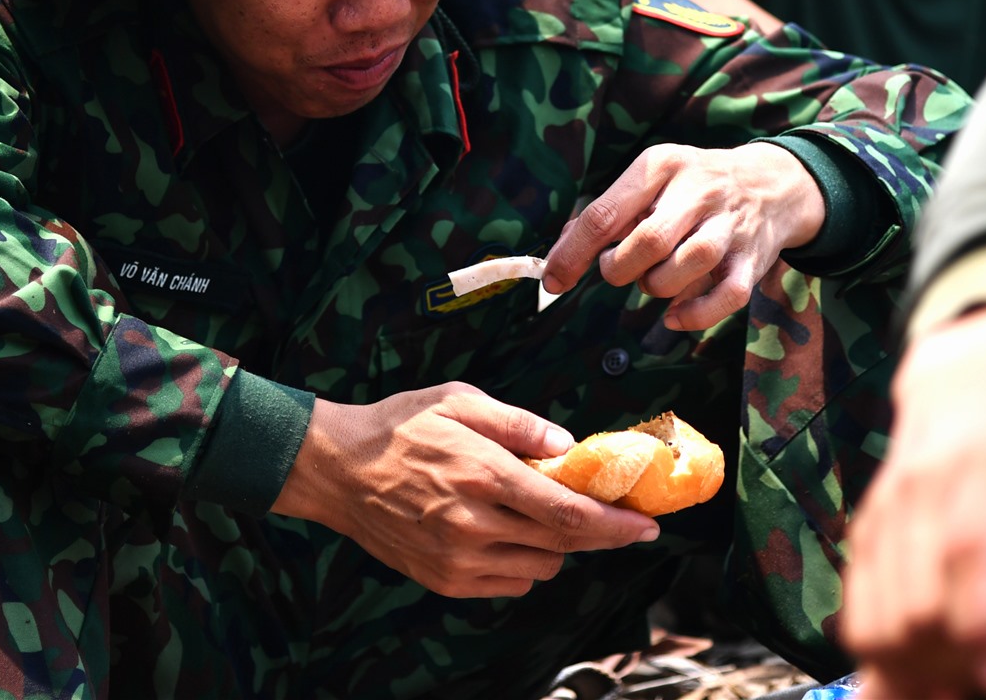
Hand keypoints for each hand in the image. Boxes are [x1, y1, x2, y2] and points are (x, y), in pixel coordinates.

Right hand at [270, 383, 660, 598]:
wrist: (337, 470)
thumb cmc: (401, 426)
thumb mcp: (459, 402)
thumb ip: (518, 423)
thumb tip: (567, 445)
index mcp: (482, 473)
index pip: (565, 511)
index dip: (614, 523)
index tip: (648, 525)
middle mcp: (472, 523)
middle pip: (561, 544)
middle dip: (602, 536)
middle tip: (625, 523)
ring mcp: (456, 558)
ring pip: (539, 568)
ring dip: (558, 547)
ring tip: (545, 515)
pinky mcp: (444, 580)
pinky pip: (507, 583)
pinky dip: (524, 563)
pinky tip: (511, 534)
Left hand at [540, 142, 824, 329]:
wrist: (770, 184)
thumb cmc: (691, 187)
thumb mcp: (650, 179)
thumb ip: (607, 214)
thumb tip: (558, 257)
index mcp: (660, 166)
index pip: (606, 215)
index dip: (573, 254)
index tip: (554, 281)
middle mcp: (697, 191)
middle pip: (649, 241)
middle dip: (620, 268)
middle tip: (618, 269)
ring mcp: (730, 226)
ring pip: (689, 264)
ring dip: (657, 285)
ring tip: (652, 280)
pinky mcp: (754, 259)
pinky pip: (727, 296)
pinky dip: (695, 315)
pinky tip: (674, 316)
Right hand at [843, 307, 985, 699]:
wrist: (969, 380)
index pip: (966, 550)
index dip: (980, 627)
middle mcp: (927, 482)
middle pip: (915, 596)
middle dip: (946, 664)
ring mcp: (889, 502)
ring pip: (877, 609)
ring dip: (909, 667)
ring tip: (951, 693)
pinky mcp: (868, 521)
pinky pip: (856, 601)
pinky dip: (878, 649)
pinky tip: (913, 675)